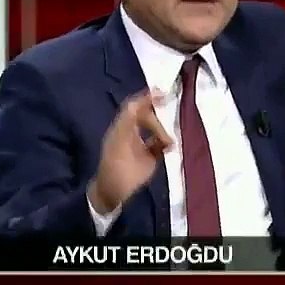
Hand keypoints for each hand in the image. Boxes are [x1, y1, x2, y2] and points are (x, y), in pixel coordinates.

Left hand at [87, 90, 173, 213]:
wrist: (115, 191)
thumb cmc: (115, 165)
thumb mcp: (119, 140)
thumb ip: (128, 120)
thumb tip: (137, 102)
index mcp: (123, 127)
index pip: (135, 107)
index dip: (147, 98)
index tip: (163, 93)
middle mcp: (132, 132)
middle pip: (148, 118)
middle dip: (158, 122)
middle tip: (165, 136)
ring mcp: (141, 145)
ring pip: (156, 130)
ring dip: (163, 132)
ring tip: (168, 143)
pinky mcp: (150, 156)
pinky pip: (161, 144)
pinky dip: (166, 143)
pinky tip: (169, 148)